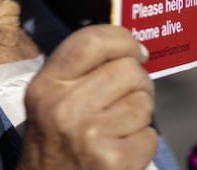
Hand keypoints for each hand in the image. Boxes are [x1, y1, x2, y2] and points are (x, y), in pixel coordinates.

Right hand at [19, 25, 157, 169]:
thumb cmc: (54, 144)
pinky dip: (143, 144)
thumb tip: (132, 48)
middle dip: (138, 82)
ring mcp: (91, 135)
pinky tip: (122, 151)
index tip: (135, 50)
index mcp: (46, 86)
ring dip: (140, 115)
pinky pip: (150, 136)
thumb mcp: (50, 101)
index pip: (91, 41)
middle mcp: (66, 107)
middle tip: (127, 98)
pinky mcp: (115, 160)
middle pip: (128, 69)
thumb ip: (80, 71)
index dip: (122, 39)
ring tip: (119, 128)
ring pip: (143, 101)